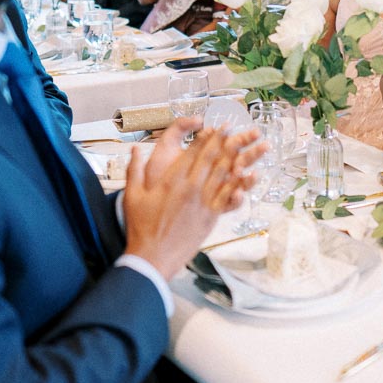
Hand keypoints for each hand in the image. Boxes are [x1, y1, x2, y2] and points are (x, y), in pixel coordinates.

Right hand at [121, 119, 264, 279]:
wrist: (152, 256)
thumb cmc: (141, 227)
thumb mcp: (132, 195)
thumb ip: (134, 169)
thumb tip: (135, 148)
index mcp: (171, 180)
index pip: (192, 153)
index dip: (205, 138)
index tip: (214, 127)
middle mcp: (190, 188)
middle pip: (211, 159)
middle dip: (223, 140)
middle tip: (233, 127)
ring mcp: (203, 202)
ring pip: (224, 174)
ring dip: (237, 156)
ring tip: (246, 143)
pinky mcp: (211, 217)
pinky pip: (229, 196)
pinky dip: (240, 184)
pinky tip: (250, 174)